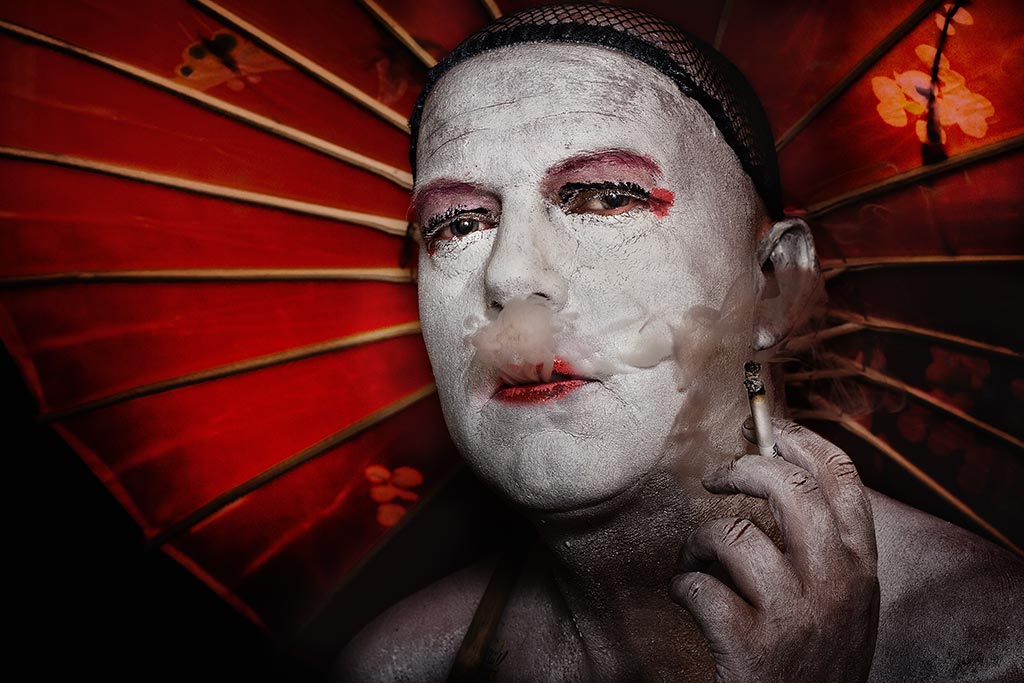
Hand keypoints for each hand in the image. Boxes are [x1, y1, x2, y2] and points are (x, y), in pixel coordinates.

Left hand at [670, 420, 879, 681]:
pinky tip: (686, 595)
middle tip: (716, 475)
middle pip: (789, 488)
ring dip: (701, 540)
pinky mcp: (752, 645)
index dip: (802, 440)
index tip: (769, 429)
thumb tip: (779, 473)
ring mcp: (796, 615)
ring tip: (697, 558)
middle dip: (743, 469)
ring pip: (733, 535)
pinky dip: (682, 584)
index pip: (843, 478)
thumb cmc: (814, 658)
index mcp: (861, 567)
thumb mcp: (843, 601)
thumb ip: (823, 547)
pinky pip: (699, 586)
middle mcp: (837, 585)